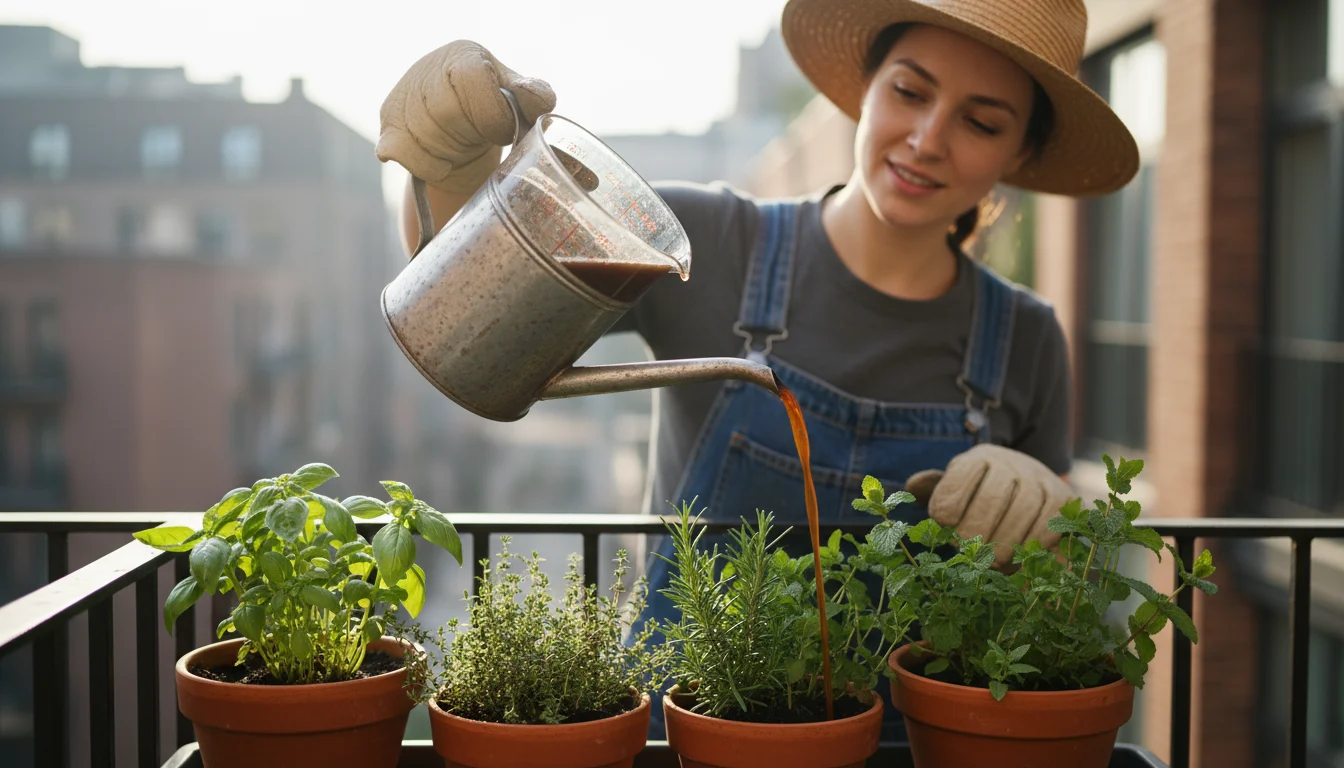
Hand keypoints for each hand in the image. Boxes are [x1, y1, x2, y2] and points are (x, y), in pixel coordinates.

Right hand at [376, 40, 555, 193]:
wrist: (461, 132)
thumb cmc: (494, 113)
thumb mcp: (520, 101)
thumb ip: (535, 96)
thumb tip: (531, 100)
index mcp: (464, 56)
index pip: (472, 80)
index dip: (492, 115)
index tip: (500, 129)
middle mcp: (427, 69)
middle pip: (446, 112)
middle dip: (469, 136)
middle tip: (477, 139)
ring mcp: (402, 97)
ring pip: (425, 137)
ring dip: (451, 154)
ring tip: (461, 147)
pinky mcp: (387, 126)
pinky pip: (402, 154)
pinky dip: (428, 167)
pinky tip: (440, 160)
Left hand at [904, 444, 1075, 567]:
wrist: (1027, 480)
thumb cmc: (980, 490)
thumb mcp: (955, 485)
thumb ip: (935, 489)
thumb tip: (912, 486)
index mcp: (977, 459)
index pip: (960, 478)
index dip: (948, 505)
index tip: (943, 525)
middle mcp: (1010, 463)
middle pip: (993, 498)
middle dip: (978, 530)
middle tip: (970, 554)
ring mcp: (1039, 478)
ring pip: (1024, 511)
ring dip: (1007, 541)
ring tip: (994, 562)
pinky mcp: (1062, 497)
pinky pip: (1051, 520)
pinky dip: (1036, 542)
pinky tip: (1022, 557)